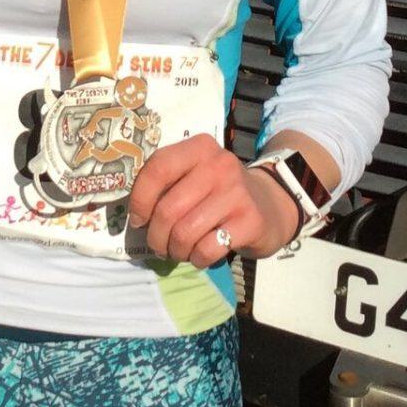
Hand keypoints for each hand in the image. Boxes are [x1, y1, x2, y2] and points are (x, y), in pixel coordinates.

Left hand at [128, 136, 299, 267]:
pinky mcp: (250, 221)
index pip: (158, 168)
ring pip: (185, 232)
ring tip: (179, 251)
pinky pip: (207, 248)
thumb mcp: (194, 176)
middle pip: (169, 208)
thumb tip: (137, 217)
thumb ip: (167, 185)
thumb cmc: (219, 193)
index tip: (139, 220)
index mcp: (199, 148)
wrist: (270, 205)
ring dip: (176, 250)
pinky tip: (200, 256)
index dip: (140, 199)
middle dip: (157, 235)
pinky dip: (197, 259)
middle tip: (160, 245)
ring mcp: (237, 192)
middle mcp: (219, 164)